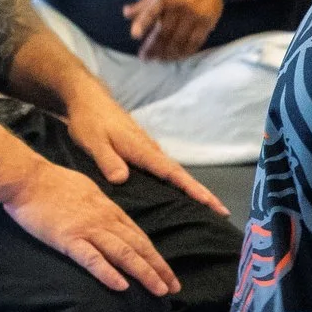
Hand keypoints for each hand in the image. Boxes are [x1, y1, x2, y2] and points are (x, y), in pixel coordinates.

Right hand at [0, 160, 181, 295]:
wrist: (27, 177)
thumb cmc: (53, 182)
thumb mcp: (89, 191)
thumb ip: (103, 208)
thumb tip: (112, 219)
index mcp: (110, 210)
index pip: (140, 237)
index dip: (156, 257)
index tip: (169, 273)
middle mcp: (105, 221)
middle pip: (139, 247)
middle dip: (159, 269)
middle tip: (174, 288)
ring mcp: (88, 230)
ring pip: (124, 254)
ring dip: (144, 273)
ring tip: (159, 290)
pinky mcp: (68, 239)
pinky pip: (92, 259)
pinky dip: (108, 273)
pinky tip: (122, 286)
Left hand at [63, 87, 227, 214]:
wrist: (89, 99)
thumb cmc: (90, 121)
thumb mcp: (93, 141)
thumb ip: (107, 160)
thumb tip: (121, 180)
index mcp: (143, 151)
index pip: (173, 174)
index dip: (192, 189)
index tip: (211, 203)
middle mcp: (151, 151)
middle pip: (181, 175)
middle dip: (202, 193)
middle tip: (222, 212)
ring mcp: (149, 149)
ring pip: (175, 173)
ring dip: (192, 189)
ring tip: (207, 207)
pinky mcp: (143, 150)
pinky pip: (165, 170)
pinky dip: (177, 182)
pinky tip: (178, 192)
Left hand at [124, 0, 222, 61]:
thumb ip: (144, 4)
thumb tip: (126, 14)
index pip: (151, 11)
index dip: (142, 23)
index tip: (135, 35)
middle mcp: (179, 6)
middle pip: (164, 32)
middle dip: (153, 47)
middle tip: (145, 58)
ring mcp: (194, 15)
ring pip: (179, 40)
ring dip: (168, 53)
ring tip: (160, 60)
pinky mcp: (206, 22)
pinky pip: (195, 42)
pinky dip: (185, 51)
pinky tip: (178, 56)